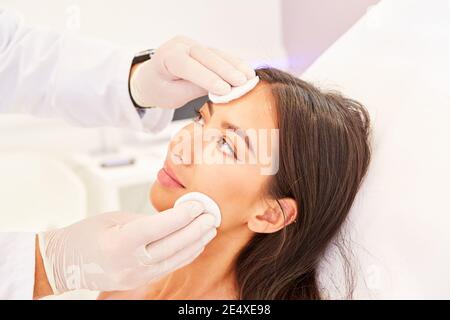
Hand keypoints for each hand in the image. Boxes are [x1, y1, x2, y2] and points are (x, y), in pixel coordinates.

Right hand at [37, 201, 216, 293]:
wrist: (65, 264)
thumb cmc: (84, 236)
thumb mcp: (113, 219)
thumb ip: (144, 220)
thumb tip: (173, 218)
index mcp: (118, 244)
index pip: (158, 228)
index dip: (182, 216)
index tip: (198, 205)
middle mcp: (129, 263)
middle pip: (172, 246)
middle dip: (196, 229)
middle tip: (211, 214)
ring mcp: (135, 275)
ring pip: (175, 259)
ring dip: (196, 242)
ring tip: (210, 227)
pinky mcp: (139, 280)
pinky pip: (169, 267)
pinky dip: (186, 254)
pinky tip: (196, 243)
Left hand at [129, 35, 255, 107]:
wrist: (151, 79)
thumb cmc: (159, 89)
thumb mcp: (173, 95)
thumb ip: (194, 90)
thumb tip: (222, 91)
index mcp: (166, 57)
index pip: (188, 65)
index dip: (207, 77)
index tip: (225, 90)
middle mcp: (180, 45)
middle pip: (205, 56)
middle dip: (226, 70)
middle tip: (242, 83)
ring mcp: (192, 44)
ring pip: (216, 53)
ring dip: (234, 65)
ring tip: (249, 78)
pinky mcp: (202, 48)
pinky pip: (219, 55)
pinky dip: (234, 63)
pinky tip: (246, 71)